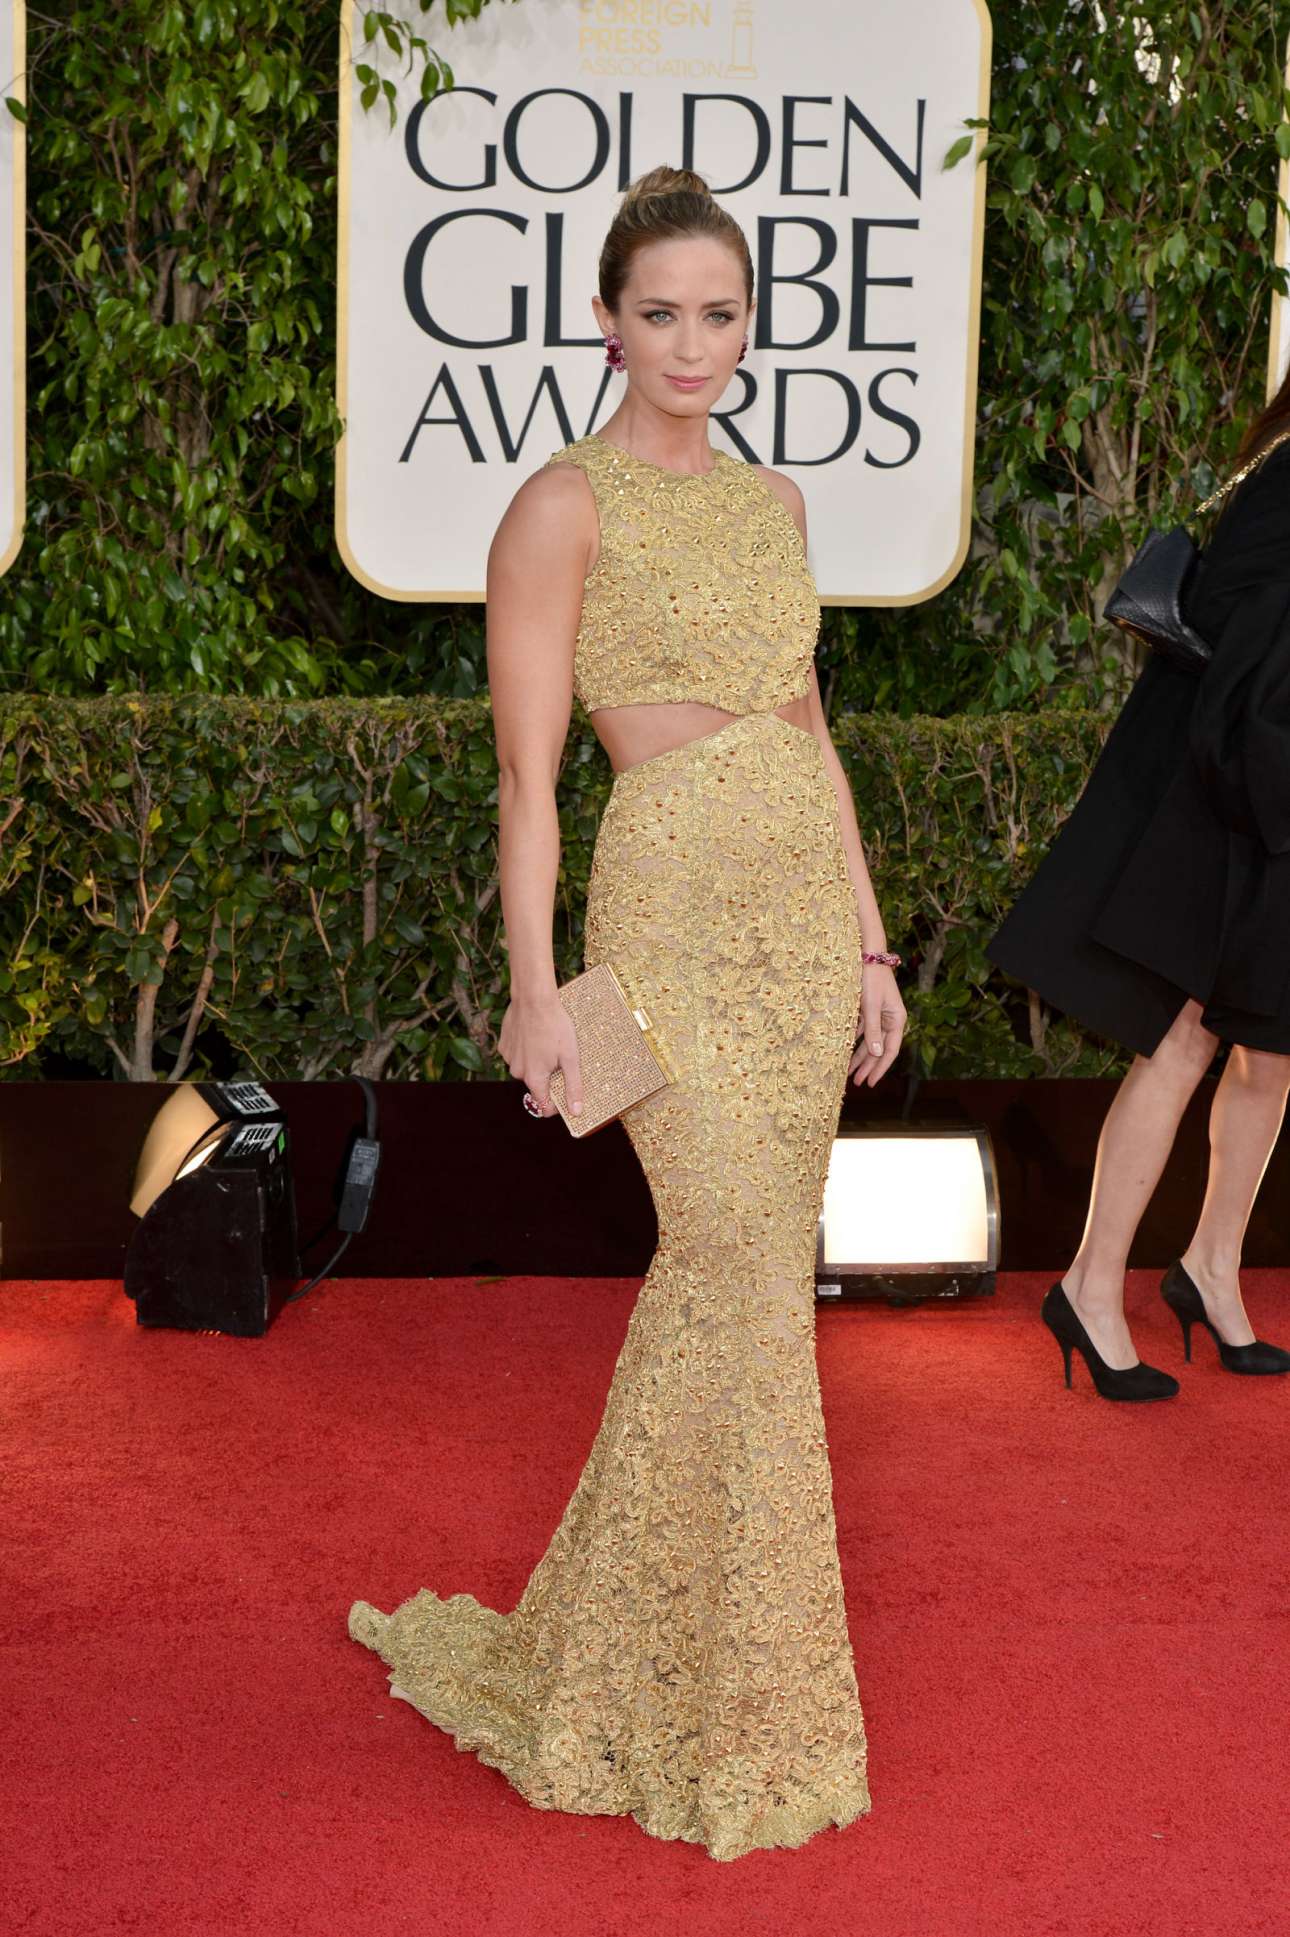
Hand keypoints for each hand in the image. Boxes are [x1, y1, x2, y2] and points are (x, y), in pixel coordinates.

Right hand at [499, 993, 583, 1116]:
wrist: (533, 998)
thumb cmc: (555, 1025)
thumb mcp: (571, 1057)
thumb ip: (573, 1086)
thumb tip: (576, 1111)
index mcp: (534, 1078)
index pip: (544, 1106)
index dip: (557, 1104)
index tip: (567, 1093)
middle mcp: (517, 1072)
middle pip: (536, 1085)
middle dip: (549, 1077)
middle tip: (561, 1058)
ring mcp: (509, 1058)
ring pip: (526, 1068)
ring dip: (537, 1062)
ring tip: (549, 1043)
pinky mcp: (504, 1045)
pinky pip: (517, 1055)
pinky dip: (527, 1050)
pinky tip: (536, 1036)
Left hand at [848, 963, 905, 1087]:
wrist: (867, 955)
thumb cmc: (871, 979)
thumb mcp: (871, 1006)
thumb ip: (873, 1030)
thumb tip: (877, 1054)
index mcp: (897, 1020)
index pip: (890, 1051)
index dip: (880, 1068)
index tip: (870, 1082)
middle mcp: (890, 1019)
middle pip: (879, 1049)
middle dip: (868, 1066)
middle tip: (857, 1083)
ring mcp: (880, 1014)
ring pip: (869, 1041)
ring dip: (859, 1056)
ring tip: (849, 1072)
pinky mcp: (868, 1008)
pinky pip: (862, 1030)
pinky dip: (854, 1041)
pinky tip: (845, 1050)